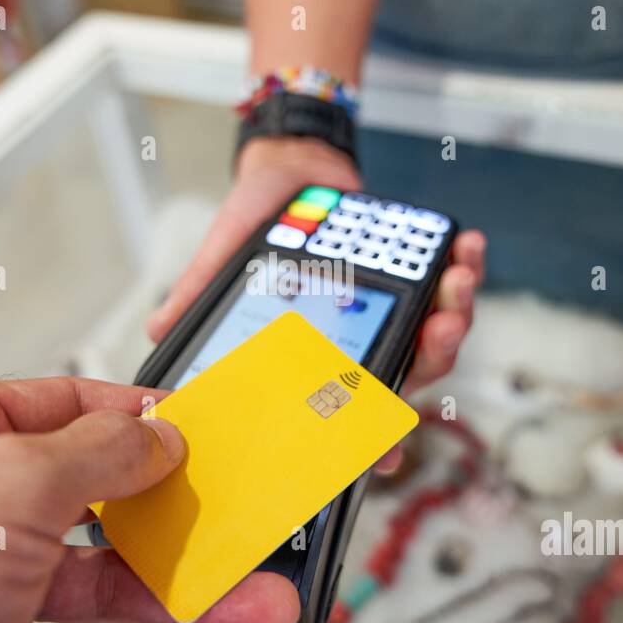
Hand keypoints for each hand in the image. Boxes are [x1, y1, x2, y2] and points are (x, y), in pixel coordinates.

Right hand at [147, 135, 485, 458]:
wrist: (290, 167)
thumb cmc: (257, 224)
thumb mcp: (223, 261)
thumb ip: (198, 295)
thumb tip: (156, 333)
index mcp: (319, 357)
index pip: (348, 411)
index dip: (371, 441)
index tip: (389, 455)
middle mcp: (362, 342)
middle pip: (410, 374)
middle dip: (433, 355)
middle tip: (439, 330)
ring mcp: (394, 311)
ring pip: (437, 335)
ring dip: (456, 312)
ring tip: (457, 281)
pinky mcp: (416, 275)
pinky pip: (448, 283)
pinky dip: (464, 267)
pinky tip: (466, 248)